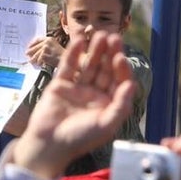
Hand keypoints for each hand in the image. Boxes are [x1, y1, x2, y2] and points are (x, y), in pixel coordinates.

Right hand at [10, 30, 134, 179]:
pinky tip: (79, 41)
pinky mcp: (61, 85)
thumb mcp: (106, 125)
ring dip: (95, 50)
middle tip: (114, 37)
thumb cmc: (80, 139)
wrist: (48, 145)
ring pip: (89, 65)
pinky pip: (69, 66)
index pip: (119, 81)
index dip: (121, 68)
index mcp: (108, 104)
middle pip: (105, 70)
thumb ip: (121, 105)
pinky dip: (73, 53)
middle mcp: (95, 94)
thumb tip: (132, 84)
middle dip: (110, 54)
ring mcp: (78, 88)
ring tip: (100, 34)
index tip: (120, 57)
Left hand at [26, 36, 63, 69]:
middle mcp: (47, 42)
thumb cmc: (62, 56)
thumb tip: (35, 50)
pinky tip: (39, 64)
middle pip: (35, 47)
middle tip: (27, 54)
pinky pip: (38, 59)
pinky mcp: (44, 55)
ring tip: (31, 61)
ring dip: (33, 58)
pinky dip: (38, 63)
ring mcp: (45, 48)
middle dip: (31, 51)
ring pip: (36, 54)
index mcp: (50, 39)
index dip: (32, 43)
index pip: (38, 39)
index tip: (29, 46)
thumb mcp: (55, 47)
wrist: (66, 60)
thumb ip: (46, 46)